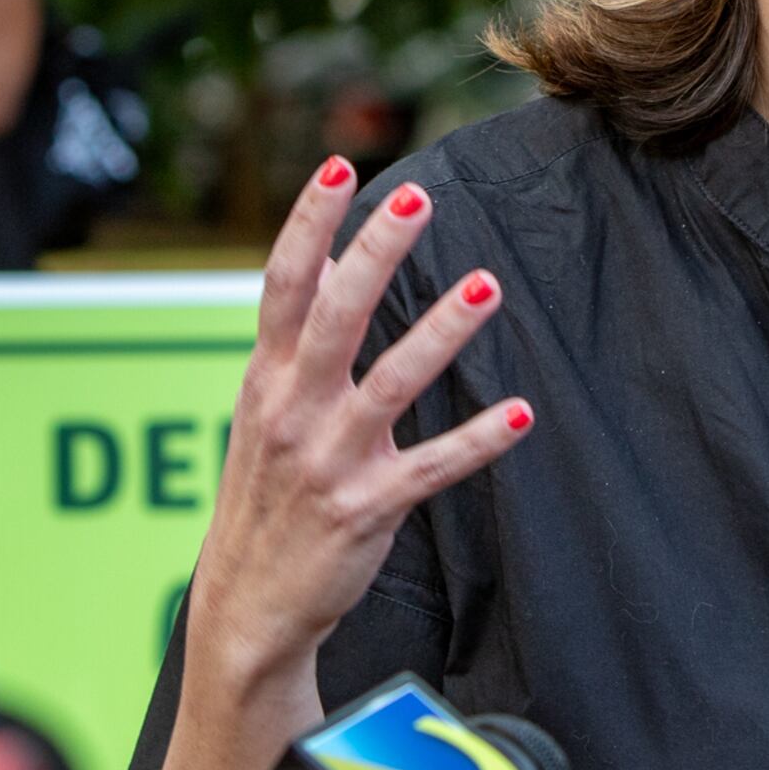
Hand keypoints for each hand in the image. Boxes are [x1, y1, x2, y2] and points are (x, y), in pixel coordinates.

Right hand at [181, 159, 532, 698]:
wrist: (248, 604)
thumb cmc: (266, 492)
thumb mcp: (264, 408)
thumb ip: (295, 338)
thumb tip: (325, 259)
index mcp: (265, 378)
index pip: (283, 285)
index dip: (309, 223)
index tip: (341, 165)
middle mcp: (291, 411)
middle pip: (334, 316)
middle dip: (374, 253)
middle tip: (418, 199)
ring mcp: (328, 461)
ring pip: (390, 384)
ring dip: (441, 332)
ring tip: (488, 285)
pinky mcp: (366, 508)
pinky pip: (430, 468)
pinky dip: (476, 440)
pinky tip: (520, 412)